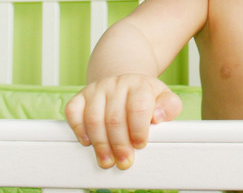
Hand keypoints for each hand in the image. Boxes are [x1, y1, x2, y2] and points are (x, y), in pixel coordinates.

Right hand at [64, 73, 182, 169]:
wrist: (125, 83)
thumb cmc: (145, 96)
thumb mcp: (164, 98)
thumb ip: (169, 107)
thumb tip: (158, 116)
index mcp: (139, 85)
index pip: (138, 107)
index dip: (138, 130)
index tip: (140, 144)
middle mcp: (117, 85)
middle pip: (114, 118)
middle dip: (119, 144)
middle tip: (124, 161)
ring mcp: (97, 90)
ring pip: (94, 119)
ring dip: (100, 144)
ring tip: (107, 160)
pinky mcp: (81, 96)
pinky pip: (73, 112)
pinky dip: (78, 129)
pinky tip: (88, 142)